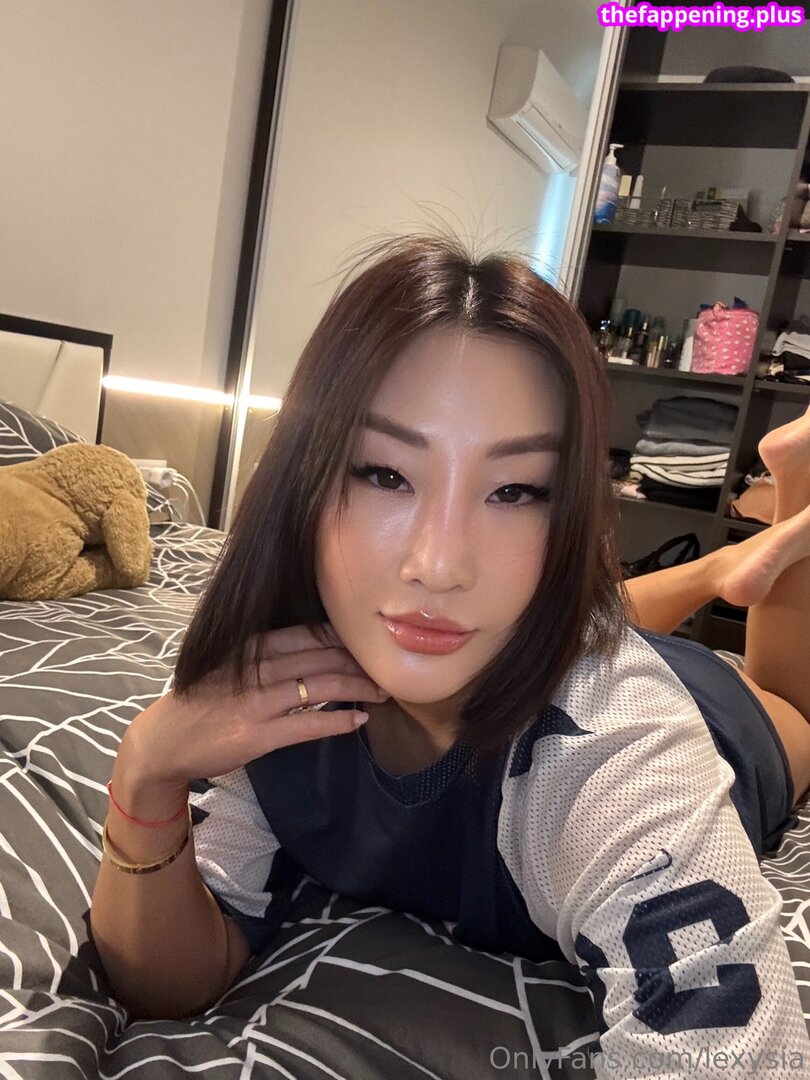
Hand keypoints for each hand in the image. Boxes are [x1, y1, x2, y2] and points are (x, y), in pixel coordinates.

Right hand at [115, 623, 386, 794]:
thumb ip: (267, 655)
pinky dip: (339, 721)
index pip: (310, 633)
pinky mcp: (257, 735)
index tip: (371, 643)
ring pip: (322, 686)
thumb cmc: (201, 700)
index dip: (346, 638)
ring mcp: (258, 702)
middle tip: (388, 668)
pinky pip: (308, 725)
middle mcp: (258, 668)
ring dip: (358, 688)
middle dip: (361, 662)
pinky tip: (360, 721)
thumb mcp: (230, 664)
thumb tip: (314, 648)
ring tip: (383, 692)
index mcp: (253, 646)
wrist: (162, 741)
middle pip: (323, 657)